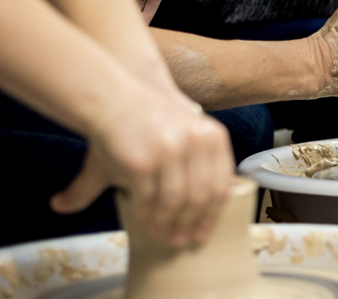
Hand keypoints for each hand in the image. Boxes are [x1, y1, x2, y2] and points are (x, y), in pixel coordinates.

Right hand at [50, 85, 233, 246]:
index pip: (221, 185)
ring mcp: (170, 152)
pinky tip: (144, 221)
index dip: (213, 213)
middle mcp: (196, 143)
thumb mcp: (185, 133)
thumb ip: (203, 164)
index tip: (204, 230)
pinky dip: (147, 216)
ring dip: (168, 224)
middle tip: (181, 240)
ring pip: (176, 203)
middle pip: (201, 198)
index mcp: (213, 136)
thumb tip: (224, 198)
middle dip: (191, 224)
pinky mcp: (142, 163)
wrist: (112, 98)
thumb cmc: (149, 120)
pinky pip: (149, 200)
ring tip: (162, 233)